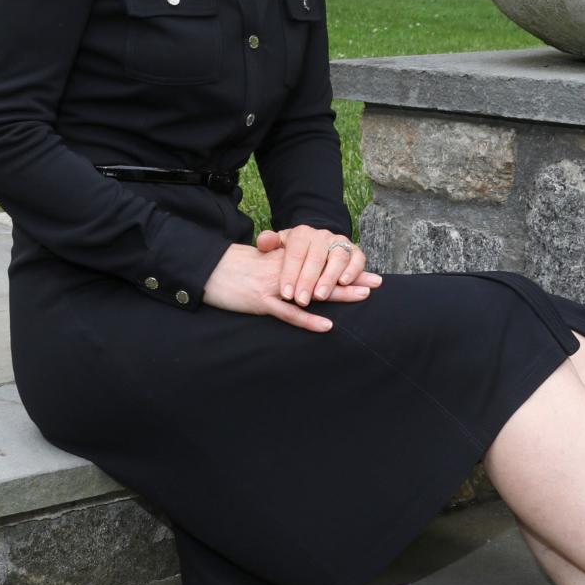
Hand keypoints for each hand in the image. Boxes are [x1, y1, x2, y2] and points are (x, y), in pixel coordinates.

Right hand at [203, 242, 373, 332]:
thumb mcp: (261, 263)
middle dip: (352, 278)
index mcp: (285, 260)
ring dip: (338, 293)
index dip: (344, 266)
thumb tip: (301, 277)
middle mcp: (283, 270)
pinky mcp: (261, 301)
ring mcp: (273, 285)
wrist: (207, 268)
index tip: (367, 269)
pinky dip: (308, 319)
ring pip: (312, 289)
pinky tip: (327, 324)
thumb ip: (282, 267)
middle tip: (377, 282)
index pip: (320, 262)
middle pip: (323, 273)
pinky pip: (288, 312)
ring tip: (363, 296)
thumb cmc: (234, 269)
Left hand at [255, 226, 380, 307]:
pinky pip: (357, 258)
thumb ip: (268, 243)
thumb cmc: (293, 253)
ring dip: (329, 278)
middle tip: (301, 301)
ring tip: (320, 296)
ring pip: (338, 257)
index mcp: (301, 234)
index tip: (285, 294)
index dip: (290, 273)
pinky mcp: (355, 251)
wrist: (315, 246)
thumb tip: (263, 242)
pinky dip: (353, 270)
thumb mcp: (278, 246)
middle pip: (316, 257)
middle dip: (308, 280)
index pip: (295, 253)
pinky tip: (344, 283)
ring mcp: (340, 242)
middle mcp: (322, 236)